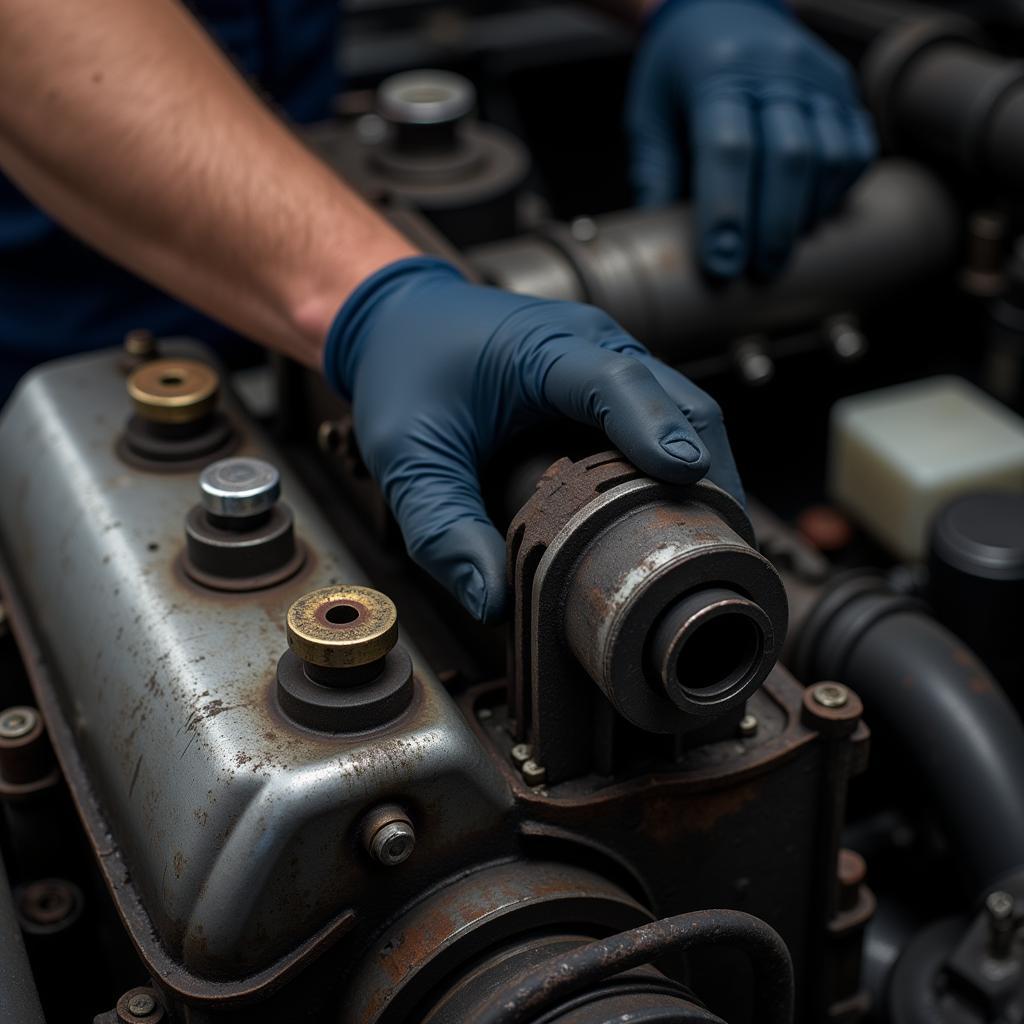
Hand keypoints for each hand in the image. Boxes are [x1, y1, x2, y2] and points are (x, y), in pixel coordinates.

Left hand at [324, 257, 742, 621]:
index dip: (655, 427)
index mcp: (543, 347)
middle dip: (708, 475)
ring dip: (704, 479)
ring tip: (707, 551)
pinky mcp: (614, 389)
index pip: (616, 380)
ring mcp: (611, 363)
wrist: (401, 325)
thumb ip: (442, 527)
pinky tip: (678, 523)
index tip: (688, 476)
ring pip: (687, 416)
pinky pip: (667, 425)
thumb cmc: (407, 373)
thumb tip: (494, 600)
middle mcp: (592, 345)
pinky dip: (680, 474)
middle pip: (680, 403)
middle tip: (715, 552)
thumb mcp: (408, 456)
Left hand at [627, 0, 876, 277]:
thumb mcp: (650, 120)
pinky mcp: (841, 89)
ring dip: (808, 214)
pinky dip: (837, 191)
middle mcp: (774, 69)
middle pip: (788, 158)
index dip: (727, 214)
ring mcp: (815, 77)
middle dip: (774, 226)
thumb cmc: (678, 72)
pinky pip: (855, 148)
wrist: (720, 9)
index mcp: (716, 72)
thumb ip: (656, 180)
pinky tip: (811, 216)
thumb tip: (662, 246)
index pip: (727, 149)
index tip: (722, 264)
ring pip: (830, 155)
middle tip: (759, 271)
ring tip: (784, 250)